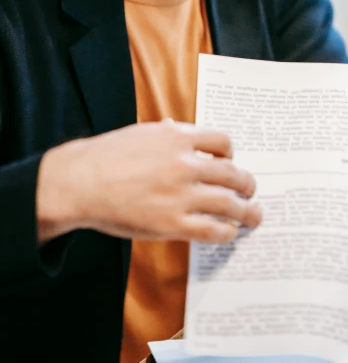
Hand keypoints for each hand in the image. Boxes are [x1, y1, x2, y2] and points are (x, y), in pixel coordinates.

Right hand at [36, 118, 260, 244]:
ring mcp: (181, 195)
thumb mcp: (140, 133)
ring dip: (247, 211)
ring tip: (253, 216)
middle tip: (251, 190)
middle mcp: (185, 164)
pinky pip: (212, 229)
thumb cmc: (105, 157)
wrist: (79, 182)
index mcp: (178, 137)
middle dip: (247, 183)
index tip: (231, 162)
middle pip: (232, 173)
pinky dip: (226, 232)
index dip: (232, 154)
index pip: (222, 141)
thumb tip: (177, 129)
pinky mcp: (172, 224)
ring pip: (229, 203)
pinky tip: (229, 233)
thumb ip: (165, 134)